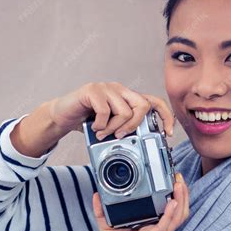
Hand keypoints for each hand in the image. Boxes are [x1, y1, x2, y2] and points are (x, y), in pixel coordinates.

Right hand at [49, 82, 174, 138]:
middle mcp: (120, 89)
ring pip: (124, 111)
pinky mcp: (92, 90)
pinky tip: (94, 127)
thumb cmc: (88, 121)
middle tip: (121, 135)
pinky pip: (105, 111)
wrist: (62, 115)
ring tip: (103, 133)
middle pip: (143, 105)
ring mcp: (106, 88)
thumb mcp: (111, 126)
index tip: (168, 133)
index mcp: (128, 97)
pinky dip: (101, 125)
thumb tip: (143, 142)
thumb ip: (126, 128)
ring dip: (114, 128)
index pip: (154, 101)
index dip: (165, 116)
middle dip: (134, 126)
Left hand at [94, 172, 189, 230]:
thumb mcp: (107, 228)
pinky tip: (172, 202)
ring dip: (181, 200)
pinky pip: (165, 226)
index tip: (172, 178)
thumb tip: (97, 195)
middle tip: (179, 177)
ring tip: (180, 185)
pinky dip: (170, 214)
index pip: (169, 209)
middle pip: (178, 211)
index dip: (174, 195)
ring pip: (177, 217)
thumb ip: (103, 212)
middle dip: (183, 194)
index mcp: (150, 227)